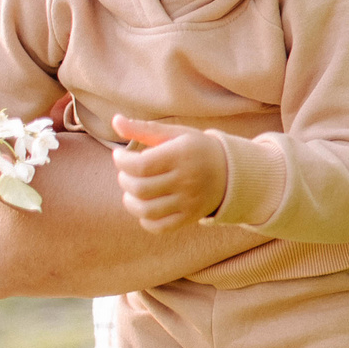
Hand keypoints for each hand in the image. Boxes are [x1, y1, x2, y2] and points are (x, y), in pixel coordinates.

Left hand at [112, 116, 228, 231]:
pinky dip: (145, 220)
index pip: (140, 165)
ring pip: (146, 210)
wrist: (232, 171)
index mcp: (182, 155)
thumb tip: (116, 121)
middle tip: (127, 172)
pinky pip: (159, 226)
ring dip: (130, 201)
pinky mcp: (190, 217)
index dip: (121, 161)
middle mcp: (187, 180)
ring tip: (132, 191)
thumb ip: (144, 128)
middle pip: (140, 188)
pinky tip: (145, 206)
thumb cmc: (196, 149)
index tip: (120, 155)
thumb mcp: (175, 134)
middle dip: (124, 180)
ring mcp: (190, 201)